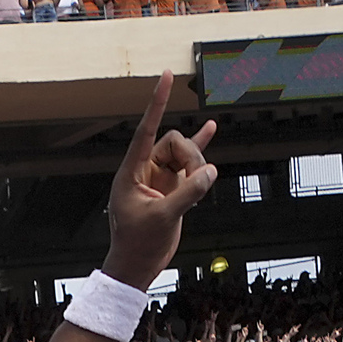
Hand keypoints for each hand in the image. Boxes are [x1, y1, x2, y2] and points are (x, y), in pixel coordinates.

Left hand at [99, 79, 220, 285]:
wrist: (137, 266)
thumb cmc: (138, 245)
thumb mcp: (164, 218)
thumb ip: (188, 193)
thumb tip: (210, 171)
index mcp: (131, 172)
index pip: (146, 129)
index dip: (157, 103)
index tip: (165, 76)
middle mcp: (144, 170)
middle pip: (175, 143)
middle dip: (192, 158)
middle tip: (198, 183)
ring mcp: (159, 177)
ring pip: (185, 154)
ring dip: (198, 166)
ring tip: (200, 188)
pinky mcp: (172, 186)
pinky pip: (189, 162)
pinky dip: (200, 148)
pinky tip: (211, 129)